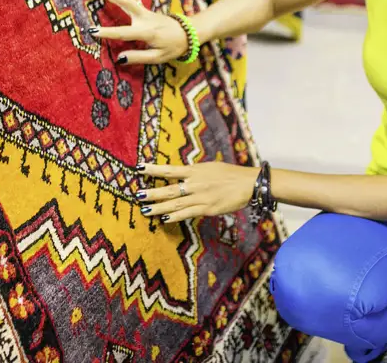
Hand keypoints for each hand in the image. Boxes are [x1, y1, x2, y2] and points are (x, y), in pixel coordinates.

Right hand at [90, 0, 189, 64]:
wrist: (187, 33)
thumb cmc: (172, 47)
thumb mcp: (158, 57)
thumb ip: (138, 57)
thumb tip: (119, 58)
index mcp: (147, 32)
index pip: (124, 32)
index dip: (107, 33)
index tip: (92, 31)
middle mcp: (145, 18)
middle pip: (127, 2)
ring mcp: (145, 11)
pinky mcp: (145, 8)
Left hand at [136, 162, 259, 222]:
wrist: (248, 183)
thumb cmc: (230, 173)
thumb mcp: (209, 167)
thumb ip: (195, 171)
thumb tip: (183, 174)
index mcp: (195, 170)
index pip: (170, 170)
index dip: (154, 169)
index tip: (139, 168)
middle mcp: (195, 183)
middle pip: (169, 189)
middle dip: (153, 193)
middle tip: (138, 195)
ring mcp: (200, 197)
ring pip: (175, 204)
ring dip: (159, 208)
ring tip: (145, 210)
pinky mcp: (207, 209)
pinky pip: (188, 213)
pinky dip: (175, 217)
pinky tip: (165, 219)